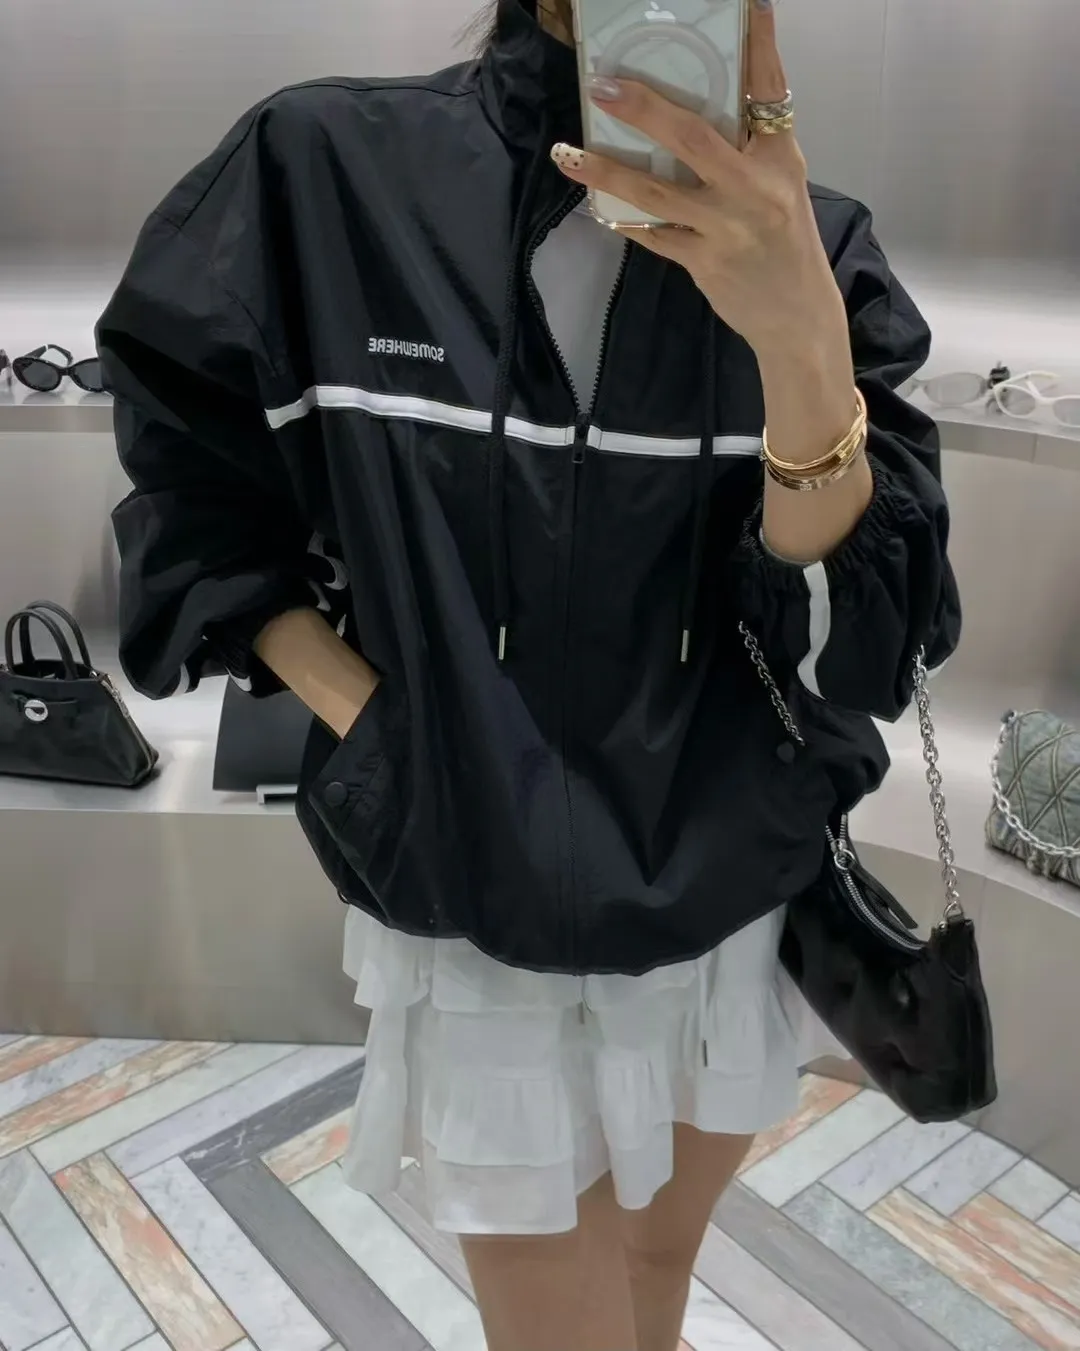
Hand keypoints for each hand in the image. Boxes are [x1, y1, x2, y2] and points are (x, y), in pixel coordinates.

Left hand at [551, 1, 847, 358]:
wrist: (797, 316)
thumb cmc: (786, 243)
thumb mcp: (782, 184)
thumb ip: (748, 147)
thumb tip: (694, 108)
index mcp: (781, 158)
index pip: (769, 88)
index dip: (758, 44)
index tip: (746, 4)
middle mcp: (755, 188)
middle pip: (694, 137)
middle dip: (645, 109)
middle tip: (604, 85)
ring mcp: (727, 228)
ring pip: (657, 192)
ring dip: (607, 172)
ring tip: (567, 153)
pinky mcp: (704, 262)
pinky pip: (654, 236)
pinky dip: (623, 220)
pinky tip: (594, 205)